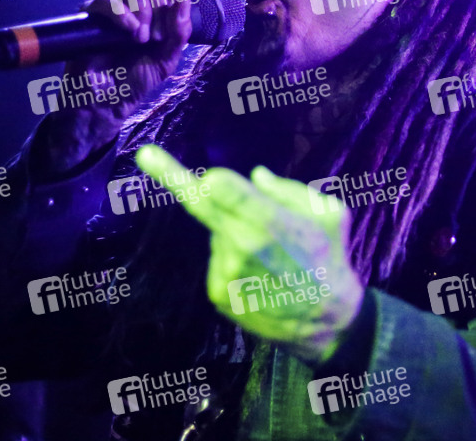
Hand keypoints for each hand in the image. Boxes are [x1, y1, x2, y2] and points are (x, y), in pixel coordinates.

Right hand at [44, 0, 192, 172]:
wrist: (107, 99)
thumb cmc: (136, 79)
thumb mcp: (167, 58)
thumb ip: (179, 32)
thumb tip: (183, 1)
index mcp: (156, 13)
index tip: (177, 12)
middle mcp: (135, 6)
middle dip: (159, 8)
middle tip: (154, 37)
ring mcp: (113, 9)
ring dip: (142, 11)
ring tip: (140, 39)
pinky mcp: (91, 15)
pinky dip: (121, 13)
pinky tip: (129, 32)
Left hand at [135, 144, 364, 363]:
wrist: (325, 321)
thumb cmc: (330, 258)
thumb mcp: (330, 213)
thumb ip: (290, 189)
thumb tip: (254, 175)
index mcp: (270, 221)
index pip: (224, 189)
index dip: (213, 180)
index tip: (203, 174)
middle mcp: (241, 246)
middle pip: (200, 204)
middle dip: (170, 175)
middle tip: (146, 155)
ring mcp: (225, 272)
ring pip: (218, 232)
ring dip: (233, 230)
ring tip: (269, 252)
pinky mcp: (217, 293)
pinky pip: (218, 259)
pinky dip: (232, 256)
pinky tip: (258, 273)